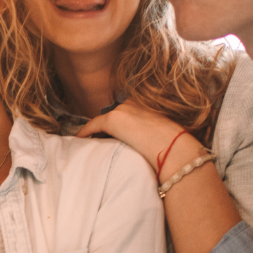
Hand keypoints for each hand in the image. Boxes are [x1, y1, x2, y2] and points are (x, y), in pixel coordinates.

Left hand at [76, 102, 202, 177]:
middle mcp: (134, 104)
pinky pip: (93, 126)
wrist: (173, 148)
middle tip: (99, 140)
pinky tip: (78, 140)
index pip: (127, 112)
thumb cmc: (175, 146)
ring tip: (89, 142)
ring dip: (96, 131)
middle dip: (107, 128)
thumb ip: (154, 134)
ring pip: (103, 121)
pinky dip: (85, 133)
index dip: (120, 124)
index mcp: (147, 105)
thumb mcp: (164, 135)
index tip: (115, 134)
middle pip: (114, 116)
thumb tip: (153, 146)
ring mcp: (123, 110)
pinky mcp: (114, 119)